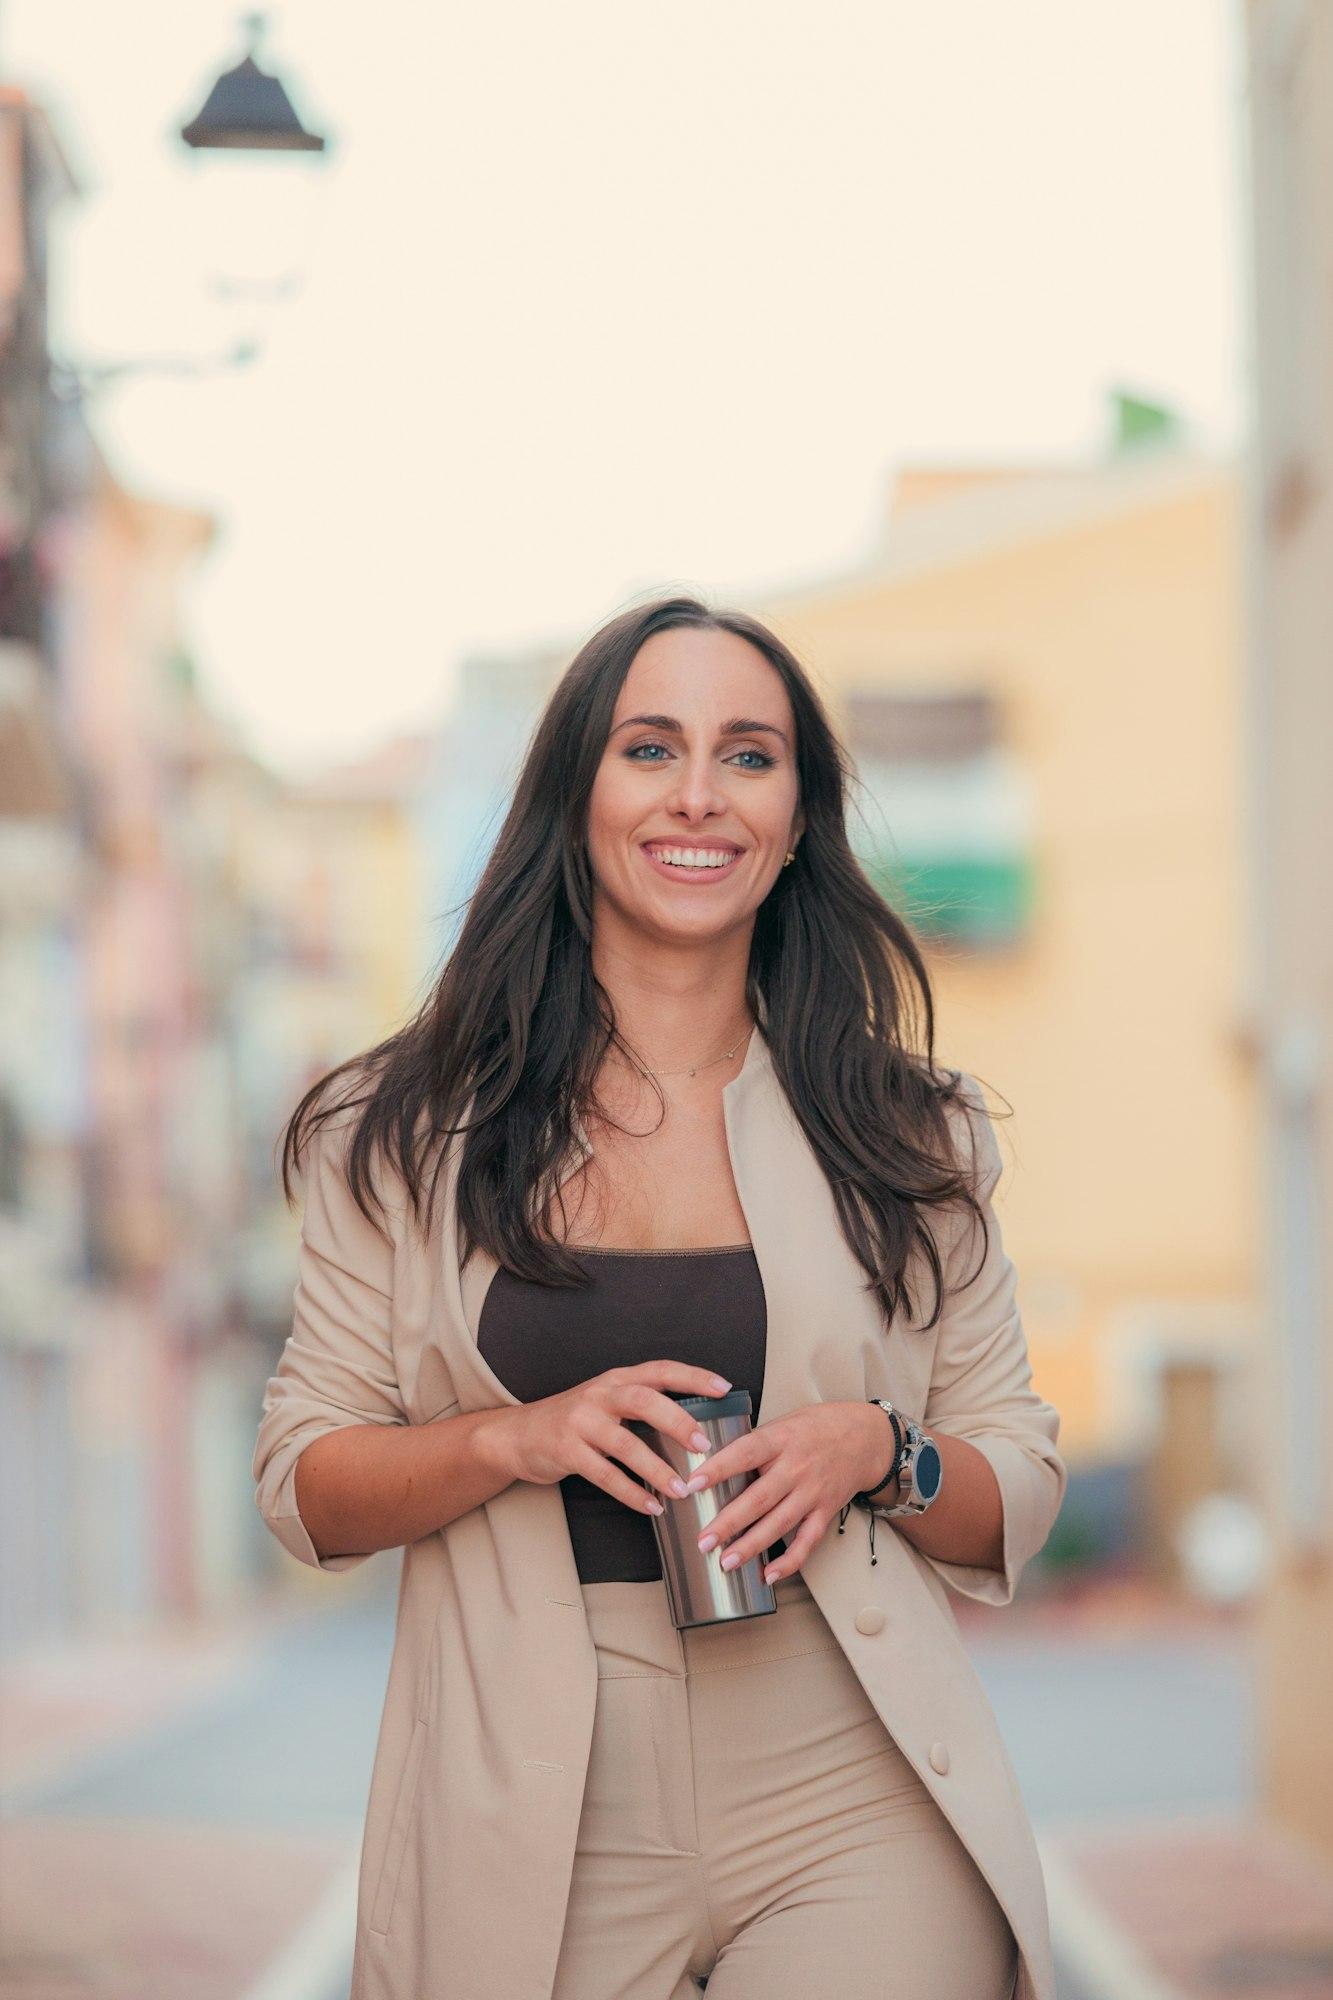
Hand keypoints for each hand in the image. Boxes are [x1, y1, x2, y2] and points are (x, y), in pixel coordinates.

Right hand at [489, 1362, 734, 1517]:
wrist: (518, 1434)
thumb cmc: (574, 1420)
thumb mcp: (605, 1401)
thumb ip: (641, 1405)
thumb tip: (696, 1426)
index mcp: (616, 1379)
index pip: (660, 1370)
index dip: (694, 1377)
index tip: (725, 1388)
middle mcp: (599, 1394)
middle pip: (643, 1400)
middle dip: (677, 1421)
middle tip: (704, 1445)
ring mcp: (580, 1421)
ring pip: (625, 1444)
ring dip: (656, 1469)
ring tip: (682, 1490)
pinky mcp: (566, 1450)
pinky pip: (604, 1475)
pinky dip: (631, 1493)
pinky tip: (651, 1506)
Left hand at [684, 1400, 897, 1581]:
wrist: (867, 1437)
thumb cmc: (817, 1427)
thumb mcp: (784, 1422)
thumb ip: (756, 1443)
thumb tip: (714, 1461)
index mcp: (781, 1439)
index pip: (745, 1453)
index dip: (718, 1469)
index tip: (692, 1484)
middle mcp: (797, 1467)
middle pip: (759, 1498)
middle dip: (728, 1523)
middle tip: (703, 1541)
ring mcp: (813, 1492)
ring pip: (779, 1524)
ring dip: (751, 1546)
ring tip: (726, 1563)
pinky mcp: (826, 1511)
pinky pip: (807, 1541)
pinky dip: (790, 1561)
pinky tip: (769, 1575)